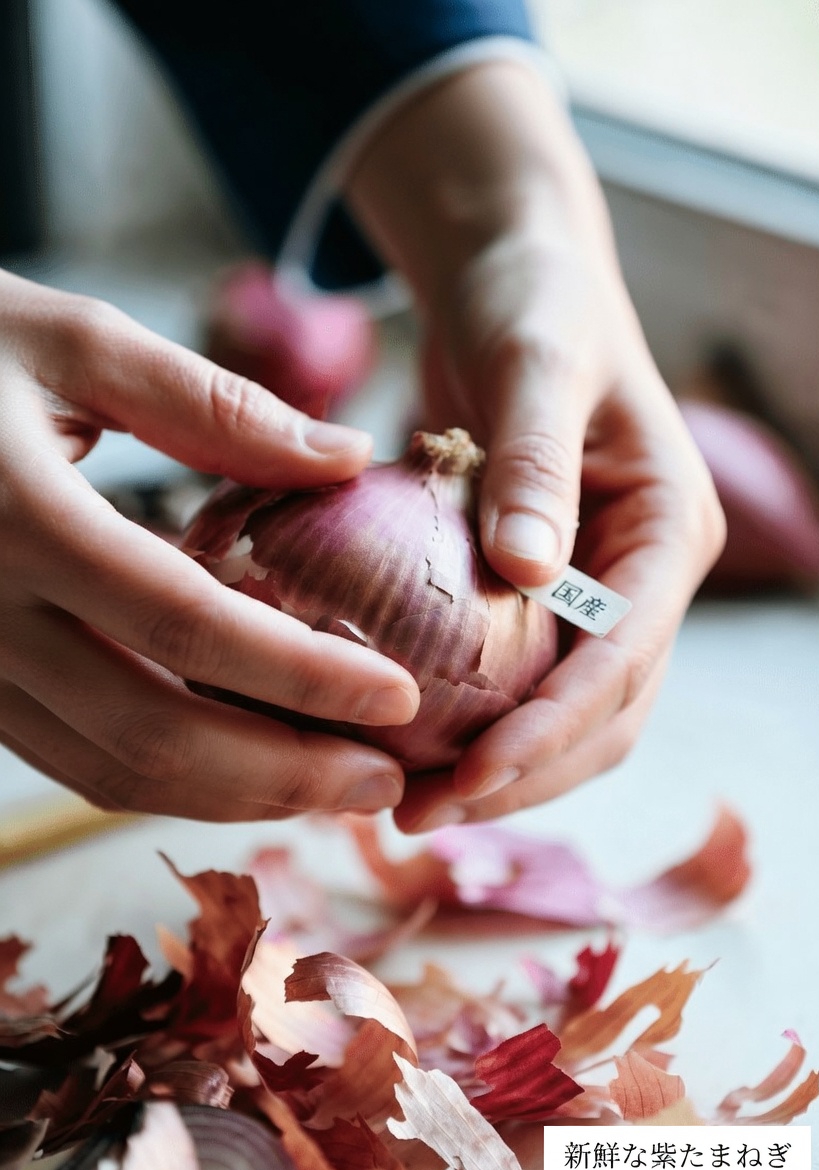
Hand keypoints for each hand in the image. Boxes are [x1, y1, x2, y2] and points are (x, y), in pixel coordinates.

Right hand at [0, 270, 417, 820]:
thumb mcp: (72, 341)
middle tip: (386, 785)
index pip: (185, 624)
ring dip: (234, 798)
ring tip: (336, 790)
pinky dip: (172, 781)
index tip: (399, 698)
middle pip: (150, 734)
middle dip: (283, 775)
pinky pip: (75, 759)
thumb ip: (210, 404)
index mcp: (17, 517)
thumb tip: (347, 460)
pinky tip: (246, 768)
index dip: (300, 676)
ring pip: (109, 771)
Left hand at [348, 59, 724, 830]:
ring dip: (496, 768)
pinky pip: (514, 679)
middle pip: (603, 713)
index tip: (467, 779)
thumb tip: (530, 570)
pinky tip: (399, 738)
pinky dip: (468, 721)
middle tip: (416, 812)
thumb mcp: (533, 361)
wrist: (510, 277)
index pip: (624, 656)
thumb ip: (534, 460)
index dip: (551, 730)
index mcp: (667, 531)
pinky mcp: (539, 594)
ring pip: (564, 716)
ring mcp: (593, 591)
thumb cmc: (530, 300)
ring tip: (404, 799)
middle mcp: (643, 576)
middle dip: (520, 774)